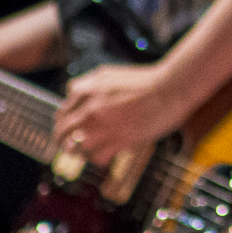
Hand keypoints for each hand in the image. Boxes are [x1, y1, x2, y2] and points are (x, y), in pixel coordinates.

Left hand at [54, 63, 190, 165]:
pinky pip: (97, 158)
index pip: (60, 115)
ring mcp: (104, 127)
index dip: (62, 124)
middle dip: (62, 142)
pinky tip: (104, 155)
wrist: (171, 88)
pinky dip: (97, 159)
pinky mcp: (119, 141)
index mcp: (86, 92)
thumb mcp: (109, 73)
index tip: (66, 131)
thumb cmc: (145, 80)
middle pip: (62, 133)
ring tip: (86, 152)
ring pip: (75, 149)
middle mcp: (90, 110)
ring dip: (79, 152)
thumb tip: (71, 91)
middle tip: (66, 148)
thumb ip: (86, 83)